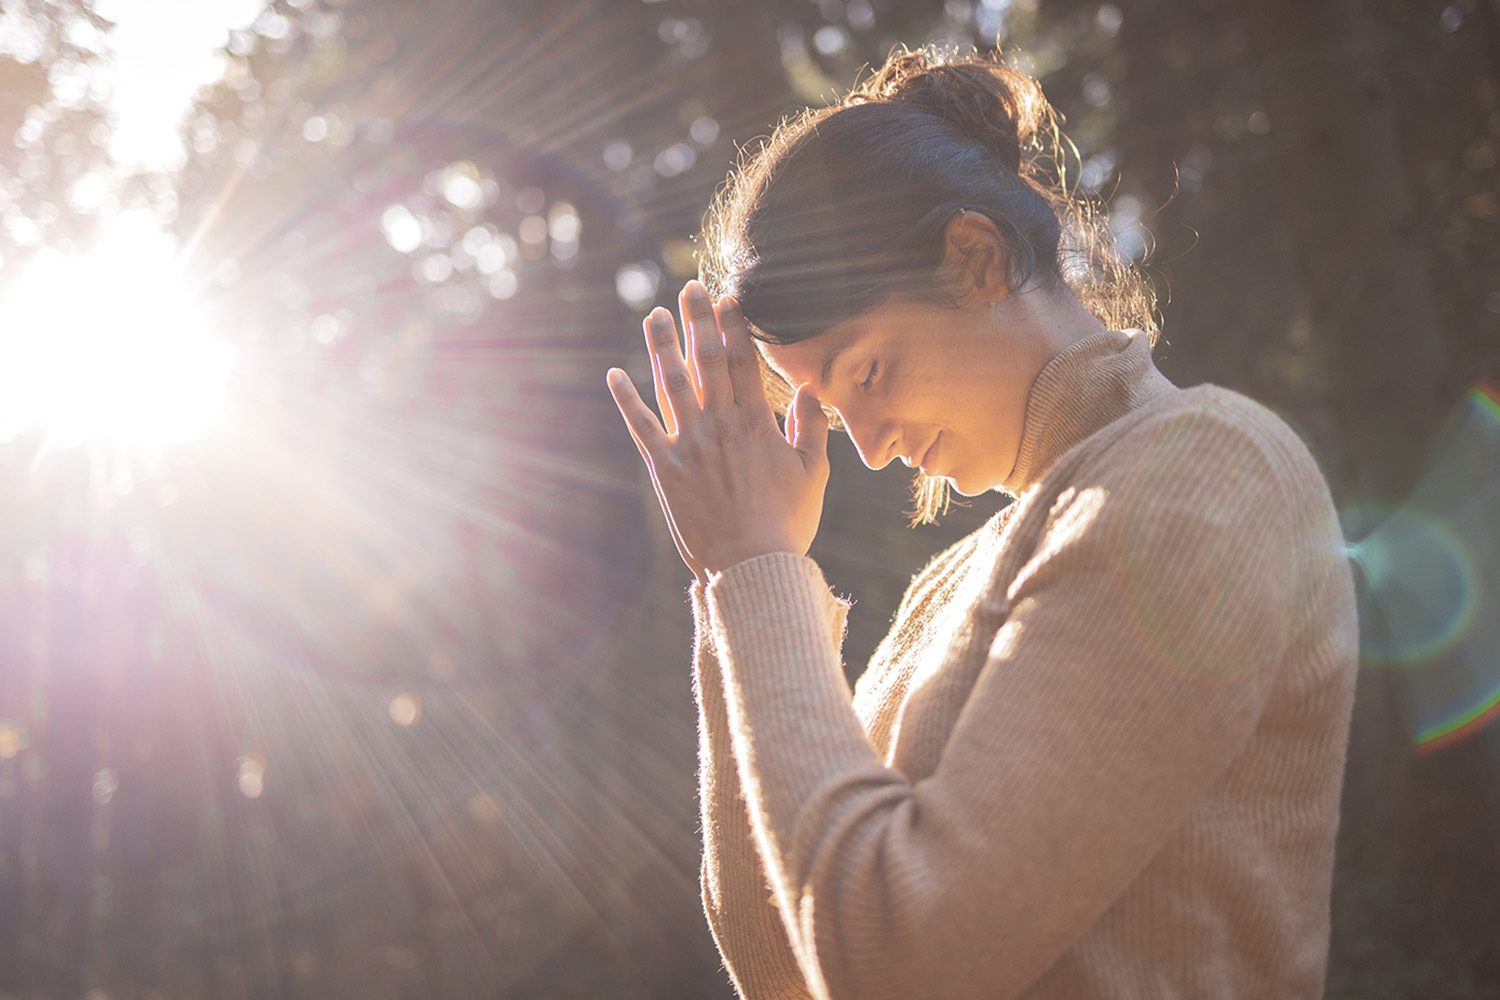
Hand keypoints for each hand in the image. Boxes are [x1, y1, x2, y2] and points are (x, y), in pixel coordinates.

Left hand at [607, 281, 829, 583]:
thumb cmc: (787, 523)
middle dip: (698, 321)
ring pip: (671, 383)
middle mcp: (719, 425)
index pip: (744, 363)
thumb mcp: (813, 474)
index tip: (727, 299)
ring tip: (654, 315)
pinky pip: (640, 426)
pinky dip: (626, 400)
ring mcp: (688, 444)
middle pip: (707, 361)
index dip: (734, 327)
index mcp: (756, 424)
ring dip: (662, 346)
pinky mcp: (663, 468)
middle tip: (689, 288)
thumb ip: (811, 428)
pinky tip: (613, 375)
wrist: (751, 565)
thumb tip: (811, 391)